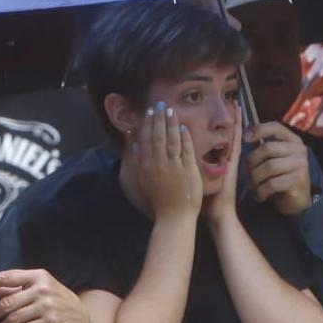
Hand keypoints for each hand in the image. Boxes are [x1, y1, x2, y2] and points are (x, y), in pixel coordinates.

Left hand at [0, 268, 89, 322]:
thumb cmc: (57, 303)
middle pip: (8, 302)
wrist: (81, 321)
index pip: (9, 276)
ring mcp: (47, 306)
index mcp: (38, 276)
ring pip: (14, 318)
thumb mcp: (40, 289)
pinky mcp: (50, 322)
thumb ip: (17, 289)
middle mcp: (42, 289)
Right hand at [127, 103, 201, 222]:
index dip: (147, 124)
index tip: (149, 112)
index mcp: (147, 166)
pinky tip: (184, 127)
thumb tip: (135, 144)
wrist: (174, 217)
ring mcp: (174, 167)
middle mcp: (159, 164)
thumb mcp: (144, 180)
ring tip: (171, 111)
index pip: (146, 140)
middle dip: (159, 118)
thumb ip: (139, 161)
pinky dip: (185, 138)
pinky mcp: (188, 170)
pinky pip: (186, 150)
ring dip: (171, 124)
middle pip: (158, 136)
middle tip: (160, 104)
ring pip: (172, 140)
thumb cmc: (159, 200)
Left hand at [245, 122, 312, 216]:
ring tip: (252, 186)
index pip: (275, 127)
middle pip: (267, 148)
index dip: (258, 130)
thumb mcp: (274, 159)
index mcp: (293, 140)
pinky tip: (260, 195)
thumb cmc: (281, 176)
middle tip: (246, 173)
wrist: (297, 200)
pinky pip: (272, 184)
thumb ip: (262, 147)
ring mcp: (301, 165)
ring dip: (255, 178)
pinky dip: (261, 191)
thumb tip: (242, 134)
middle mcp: (299, 150)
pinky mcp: (298, 182)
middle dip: (251, 161)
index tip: (245, 138)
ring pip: (268, 167)